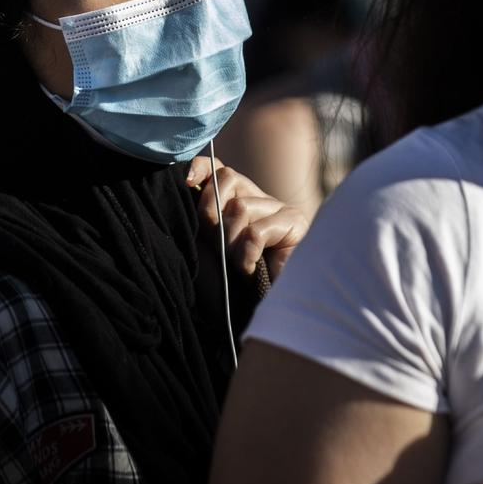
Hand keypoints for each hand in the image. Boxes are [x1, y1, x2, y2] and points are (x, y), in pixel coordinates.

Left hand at [185, 157, 308, 279]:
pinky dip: (246, 255)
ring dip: (230, 243)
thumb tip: (187, 181)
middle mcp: (259, 200)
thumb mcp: (204, 247)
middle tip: (215, 245)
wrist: (250, 315)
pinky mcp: (296, 223)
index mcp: (236, 201)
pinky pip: (256, 231)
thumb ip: (199, 217)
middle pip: (228, 178)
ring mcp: (280, 209)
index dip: (201, 168)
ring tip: (236, 266)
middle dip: (211, 212)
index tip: (186, 182)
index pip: (218, 168)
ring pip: (241, 206)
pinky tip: (250, 272)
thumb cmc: (225, 286)